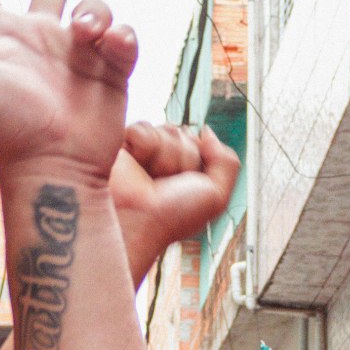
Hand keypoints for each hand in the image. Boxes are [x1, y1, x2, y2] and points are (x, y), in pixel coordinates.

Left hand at [0, 0, 133, 180]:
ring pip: (94, 8)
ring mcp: (77, 55)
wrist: (56, 166)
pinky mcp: (111, 70)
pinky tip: (110, 50)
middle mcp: (38, 41)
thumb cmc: (5, 128)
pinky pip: (124, 36)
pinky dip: (122, 37)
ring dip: (95, 12)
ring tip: (88, 35)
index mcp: (0, 38)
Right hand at [114, 121, 240, 283]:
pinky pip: (142, 128)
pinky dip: (144, 146)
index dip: (200, 160)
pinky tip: (137, 165)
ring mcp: (144, 152)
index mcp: (187, 171)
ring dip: (165, 157)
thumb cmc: (173, 217)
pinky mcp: (122, 144)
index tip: (188, 184)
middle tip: (169, 183)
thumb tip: (207, 132)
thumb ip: (227, 162)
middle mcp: (166, 160)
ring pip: (167, 130)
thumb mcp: (217, 196)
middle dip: (184, 158)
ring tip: (153, 177)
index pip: (202, 142)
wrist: (138, 221)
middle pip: (185, 134)